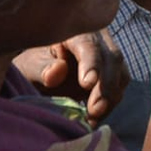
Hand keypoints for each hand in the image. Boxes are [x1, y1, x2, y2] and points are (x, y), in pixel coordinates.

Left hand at [13, 29, 129, 125]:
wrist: (41, 71)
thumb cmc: (34, 66)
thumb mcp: (30, 66)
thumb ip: (42, 68)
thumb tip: (57, 72)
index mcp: (76, 32)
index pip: (90, 46)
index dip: (92, 64)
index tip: (87, 84)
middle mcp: (98, 40)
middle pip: (112, 59)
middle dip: (106, 87)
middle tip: (94, 111)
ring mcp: (108, 57)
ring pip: (120, 75)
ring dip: (110, 99)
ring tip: (92, 118)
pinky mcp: (113, 75)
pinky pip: (119, 88)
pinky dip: (109, 105)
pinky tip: (95, 118)